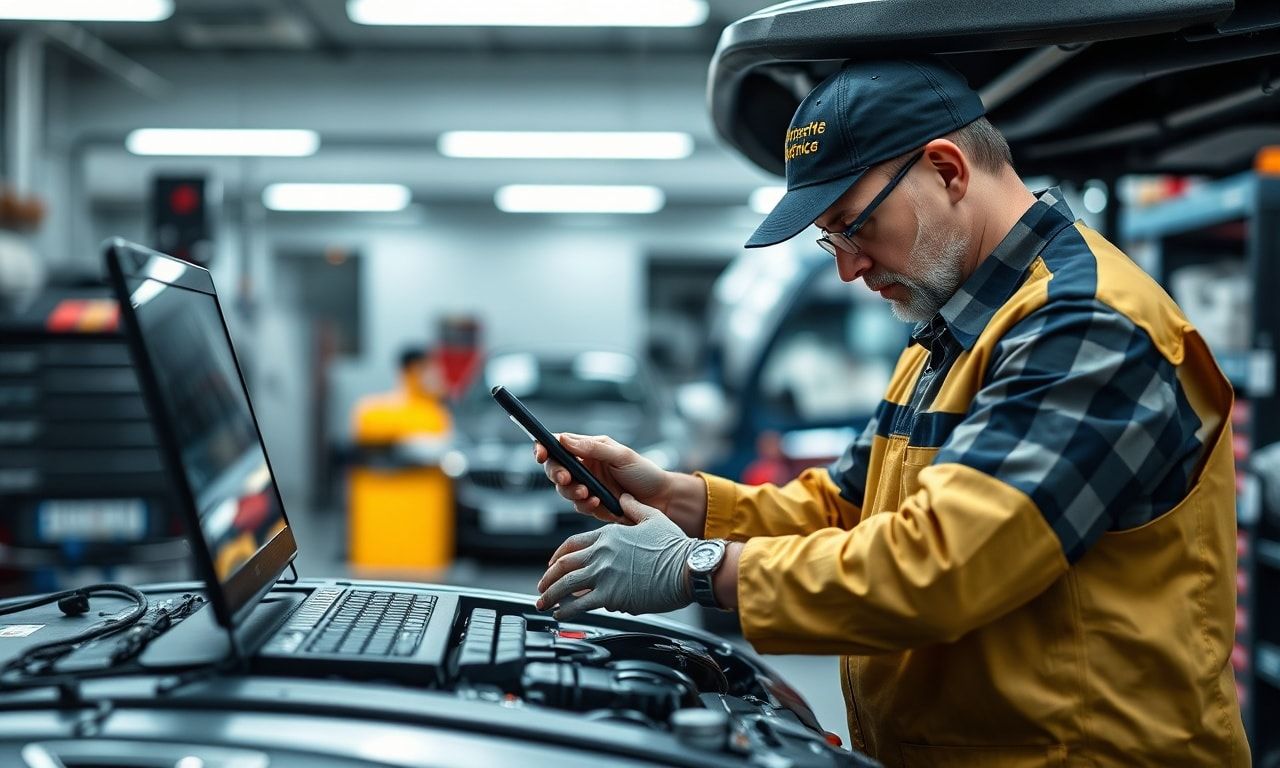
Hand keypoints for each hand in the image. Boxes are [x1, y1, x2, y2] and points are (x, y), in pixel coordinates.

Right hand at [534, 433, 672, 524]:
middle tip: (565, 479)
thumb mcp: (621, 455)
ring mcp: (586, 487)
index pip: (558, 445)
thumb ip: (593, 448)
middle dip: (556, 474)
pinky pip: (579, 506)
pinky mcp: (592, 505)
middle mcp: (584, 467)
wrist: (661, 500)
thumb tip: (564, 440)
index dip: (544, 448)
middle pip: (555, 469)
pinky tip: (598, 502)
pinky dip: (585, 504)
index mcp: (588, 449)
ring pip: (564, 490)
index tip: (540, 453)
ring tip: (588, 493)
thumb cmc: (643, 472)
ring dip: (572, 491)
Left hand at [536, 494, 696, 620]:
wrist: (687, 568)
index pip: (573, 544)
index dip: (558, 556)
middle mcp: (602, 553)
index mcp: (609, 535)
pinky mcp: (611, 595)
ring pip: (566, 585)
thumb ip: (634, 508)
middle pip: (563, 565)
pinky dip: (566, 611)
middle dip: (548, 578)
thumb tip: (624, 498)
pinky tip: (560, 616)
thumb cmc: (675, 546)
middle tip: (541, 588)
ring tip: (542, 604)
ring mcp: (605, 574)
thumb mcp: (653, 518)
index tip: (552, 564)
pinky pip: (580, 605)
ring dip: (550, 596)